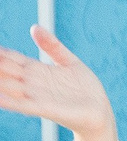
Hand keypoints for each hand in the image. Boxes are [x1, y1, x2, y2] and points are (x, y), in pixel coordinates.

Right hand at [0, 28, 116, 140]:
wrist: (102, 113)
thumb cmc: (85, 89)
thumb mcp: (69, 62)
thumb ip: (52, 46)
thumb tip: (34, 27)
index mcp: (36, 70)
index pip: (11, 58)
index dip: (0, 53)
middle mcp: (33, 83)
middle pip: (6, 71)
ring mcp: (39, 96)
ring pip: (10, 87)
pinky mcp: (48, 110)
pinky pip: (25, 105)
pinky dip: (11, 102)